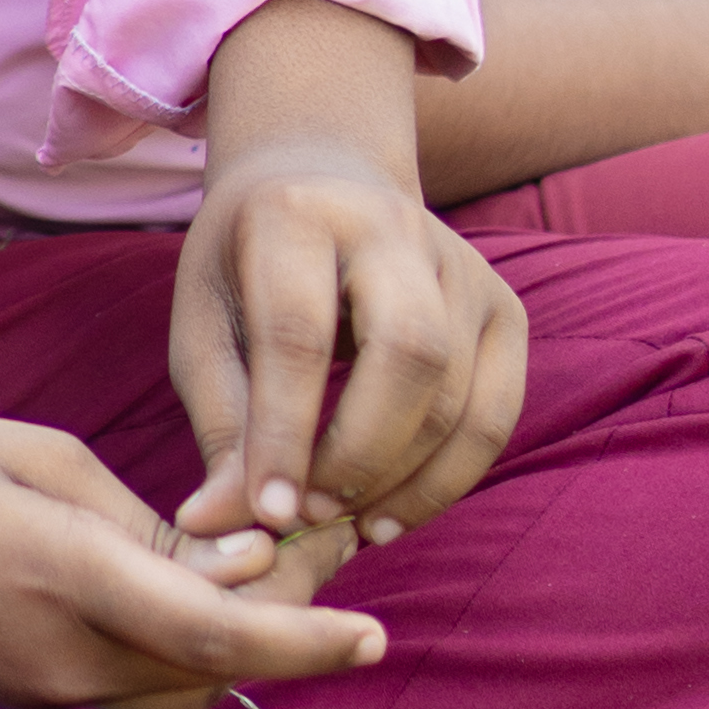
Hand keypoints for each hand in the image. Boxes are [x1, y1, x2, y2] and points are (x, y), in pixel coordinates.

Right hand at [0, 408, 386, 708]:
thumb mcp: (37, 454)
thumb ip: (143, 522)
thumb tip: (238, 573)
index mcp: (61, 574)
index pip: (215, 629)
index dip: (306, 638)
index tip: (374, 633)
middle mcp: (55, 657)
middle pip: (212, 672)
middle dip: (278, 634)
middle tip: (311, 566)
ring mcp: (32, 695)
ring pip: (175, 694)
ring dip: (227, 650)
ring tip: (248, 581)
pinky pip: (125, 697)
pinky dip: (170, 660)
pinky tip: (172, 604)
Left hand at [173, 144, 524, 551]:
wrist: (322, 185)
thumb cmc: (247, 270)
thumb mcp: (204, 327)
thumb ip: (219, 423)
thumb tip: (217, 523)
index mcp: (297, 215)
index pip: (298, 333)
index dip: (284, 433)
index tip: (268, 511)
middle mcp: (394, 228)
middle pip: (409, 355)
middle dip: (362, 455)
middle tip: (311, 514)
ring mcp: (464, 266)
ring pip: (461, 396)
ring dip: (405, 482)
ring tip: (344, 523)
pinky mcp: (504, 308)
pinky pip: (496, 415)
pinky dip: (449, 479)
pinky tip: (392, 513)